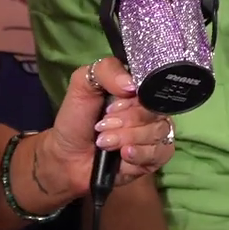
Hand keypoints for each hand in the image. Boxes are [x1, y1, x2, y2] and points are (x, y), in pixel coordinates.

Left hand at [45, 57, 177, 198]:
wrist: (67, 156)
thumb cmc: (77, 118)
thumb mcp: (83, 83)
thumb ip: (107, 70)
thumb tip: (132, 85)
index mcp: (138, 90)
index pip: (151, 89)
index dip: (131, 102)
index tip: (109, 109)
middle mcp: (150, 111)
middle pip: (155, 113)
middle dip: (125, 122)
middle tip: (101, 128)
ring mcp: (155, 134)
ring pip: (158, 133)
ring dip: (127, 138)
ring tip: (104, 143)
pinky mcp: (154, 158)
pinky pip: (160, 153)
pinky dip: (140, 154)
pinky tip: (123, 155)